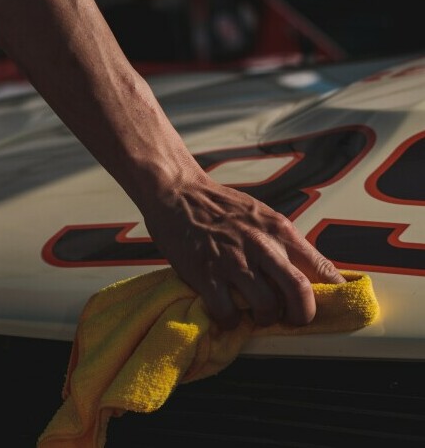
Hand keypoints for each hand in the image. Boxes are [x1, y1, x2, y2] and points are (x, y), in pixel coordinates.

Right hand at [142, 175, 344, 329]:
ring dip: (263, 319)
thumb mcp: (260, 215)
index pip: (321, 267)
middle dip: (303, 316)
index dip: (335, 293)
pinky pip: (228, 314)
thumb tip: (304, 271)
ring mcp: (233, 261)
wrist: (178, 192)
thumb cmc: (219, 205)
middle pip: (300, 292)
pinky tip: (226, 312)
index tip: (335, 307)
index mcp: (279, 229)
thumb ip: (281, 241)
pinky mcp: (206, 274)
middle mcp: (261, 245)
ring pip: (266, 308)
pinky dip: (230, 321)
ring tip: (254, 314)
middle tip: (293, 320)